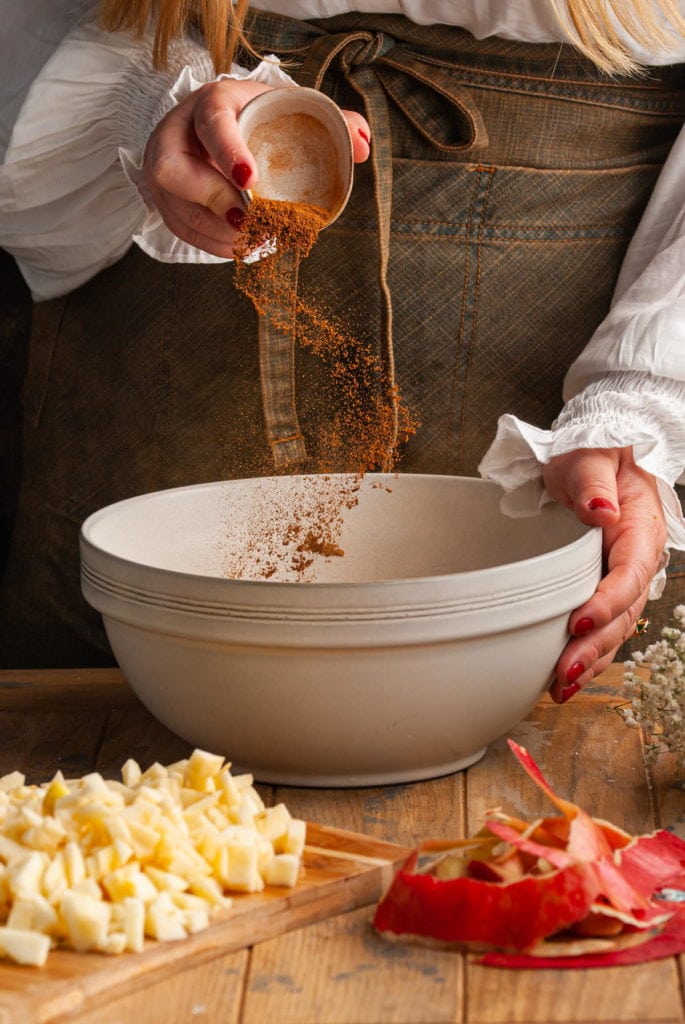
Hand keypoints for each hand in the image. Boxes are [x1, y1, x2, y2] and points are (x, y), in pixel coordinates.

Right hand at [143, 79, 370, 255]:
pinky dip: (214, 243)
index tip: (250, 180)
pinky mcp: (163, 201)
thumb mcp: (287, 110)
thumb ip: (329, 122)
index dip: (228, 152)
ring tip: (254, 237)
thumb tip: (360, 144)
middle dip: (213, 200)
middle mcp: (176, 134)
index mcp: (211, 103)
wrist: (212, 127)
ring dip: (219, 232)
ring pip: (178, 209)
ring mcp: (160, 170)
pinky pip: (182, 230)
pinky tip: (241, 244)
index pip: (211, 123)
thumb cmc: (257, 120)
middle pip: (173, 171)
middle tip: (249, 219)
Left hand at [542, 447, 665, 702]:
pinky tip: (565, 678)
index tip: (580, 621)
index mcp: (641, 530)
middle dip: (595, 646)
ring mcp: (624, 580)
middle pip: (623, 613)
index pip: (629, 573)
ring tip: (560, 688)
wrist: (598, 459)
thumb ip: (594, 482)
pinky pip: (603, 628)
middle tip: (563, 671)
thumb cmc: (595, 455)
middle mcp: (638, 561)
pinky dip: (588, 654)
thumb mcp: (591, 457)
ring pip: (615, 629)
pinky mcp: (607, 590)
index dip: (608, 601)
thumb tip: (601, 509)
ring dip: (591, 661)